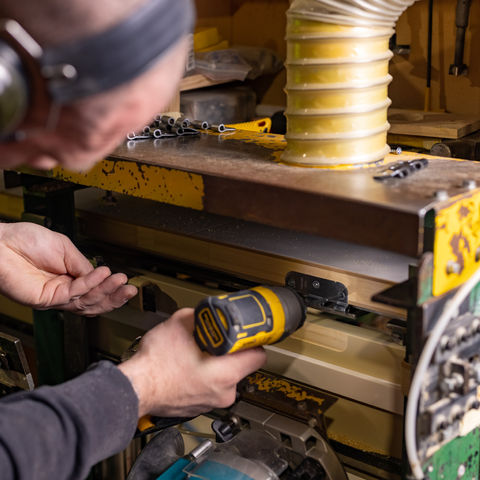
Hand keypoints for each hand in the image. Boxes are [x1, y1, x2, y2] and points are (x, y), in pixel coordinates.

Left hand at [0, 222, 136, 314]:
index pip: (94, 289)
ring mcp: (54, 297)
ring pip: (86, 302)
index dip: (111, 287)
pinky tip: (103, 273)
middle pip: (93, 301)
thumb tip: (101, 275)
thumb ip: (83, 264)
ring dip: (106, 291)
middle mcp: (62, 290)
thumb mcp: (65, 248)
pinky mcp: (46, 299)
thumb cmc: (24, 241)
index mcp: (68, 277)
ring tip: (121, 281)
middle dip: (114, 296)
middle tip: (130, 290)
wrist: (1, 244)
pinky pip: (74, 293)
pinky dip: (91, 283)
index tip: (126, 281)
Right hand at [119, 308, 266, 417]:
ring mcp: (211, 402)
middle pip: (241, 366)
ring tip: (197, 354)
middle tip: (217, 340)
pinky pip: (209, 387)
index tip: (246, 333)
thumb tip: (209, 313)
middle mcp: (223, 392)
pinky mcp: (198, 406)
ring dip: (215, 365)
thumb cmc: (155, 363)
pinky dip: (203, 376)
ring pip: (224, 377)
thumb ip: (202, 317)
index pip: (259, 355)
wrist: (134, 388)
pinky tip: (188, 366)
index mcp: (226, 373)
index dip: (252, 340)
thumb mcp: (181, 324)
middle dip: (230, 352)